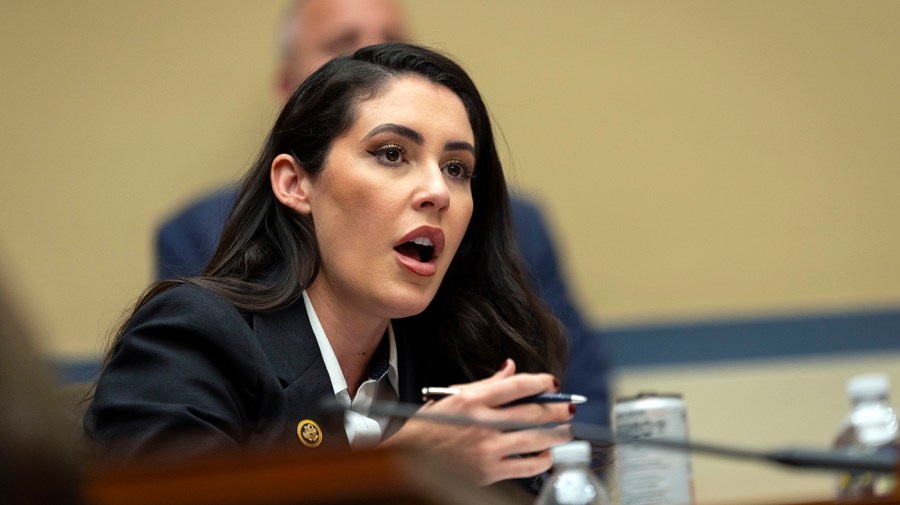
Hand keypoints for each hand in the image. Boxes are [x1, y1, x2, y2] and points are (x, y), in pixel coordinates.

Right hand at [382, 359, 573, 484]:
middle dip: (557, 410)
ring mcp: (486, 450)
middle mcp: (482, 423)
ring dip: (555, 435)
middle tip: (569, 408)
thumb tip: (511, 368)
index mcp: (473, 400)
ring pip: (534, 440)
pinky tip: (546, 455)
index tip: (553, 383)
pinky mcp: (488, 472)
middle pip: (532, 413)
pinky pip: (525, 467)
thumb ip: (486, 383)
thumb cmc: (430, 425)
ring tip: (565, 432)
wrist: (408, 458)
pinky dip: (541, 461)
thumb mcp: (454, 396)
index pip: (517, 386)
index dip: (541, 382)